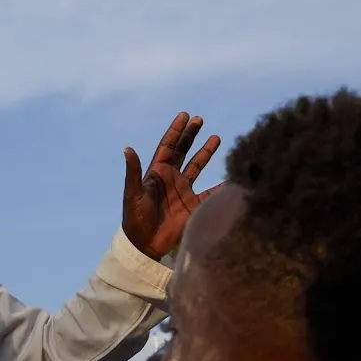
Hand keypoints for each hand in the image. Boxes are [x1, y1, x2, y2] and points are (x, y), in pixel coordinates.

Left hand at [122, 112, 220, 260]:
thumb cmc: (135, 219)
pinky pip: (211, 192)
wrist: (145, 244)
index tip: (184, 115)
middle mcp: (171, 178)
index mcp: (156, 173)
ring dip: (205, 152)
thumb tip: (127, 148)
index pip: (167, 147)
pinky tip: (232, 175)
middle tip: (199, 119)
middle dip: (190, 136)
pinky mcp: (194, 205)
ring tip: (216, 137)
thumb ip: (133, 172)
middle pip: (183, 152)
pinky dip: (222, 184)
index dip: (175, 131)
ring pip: (197, 166)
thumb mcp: (132, 194)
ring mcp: (183, 190)